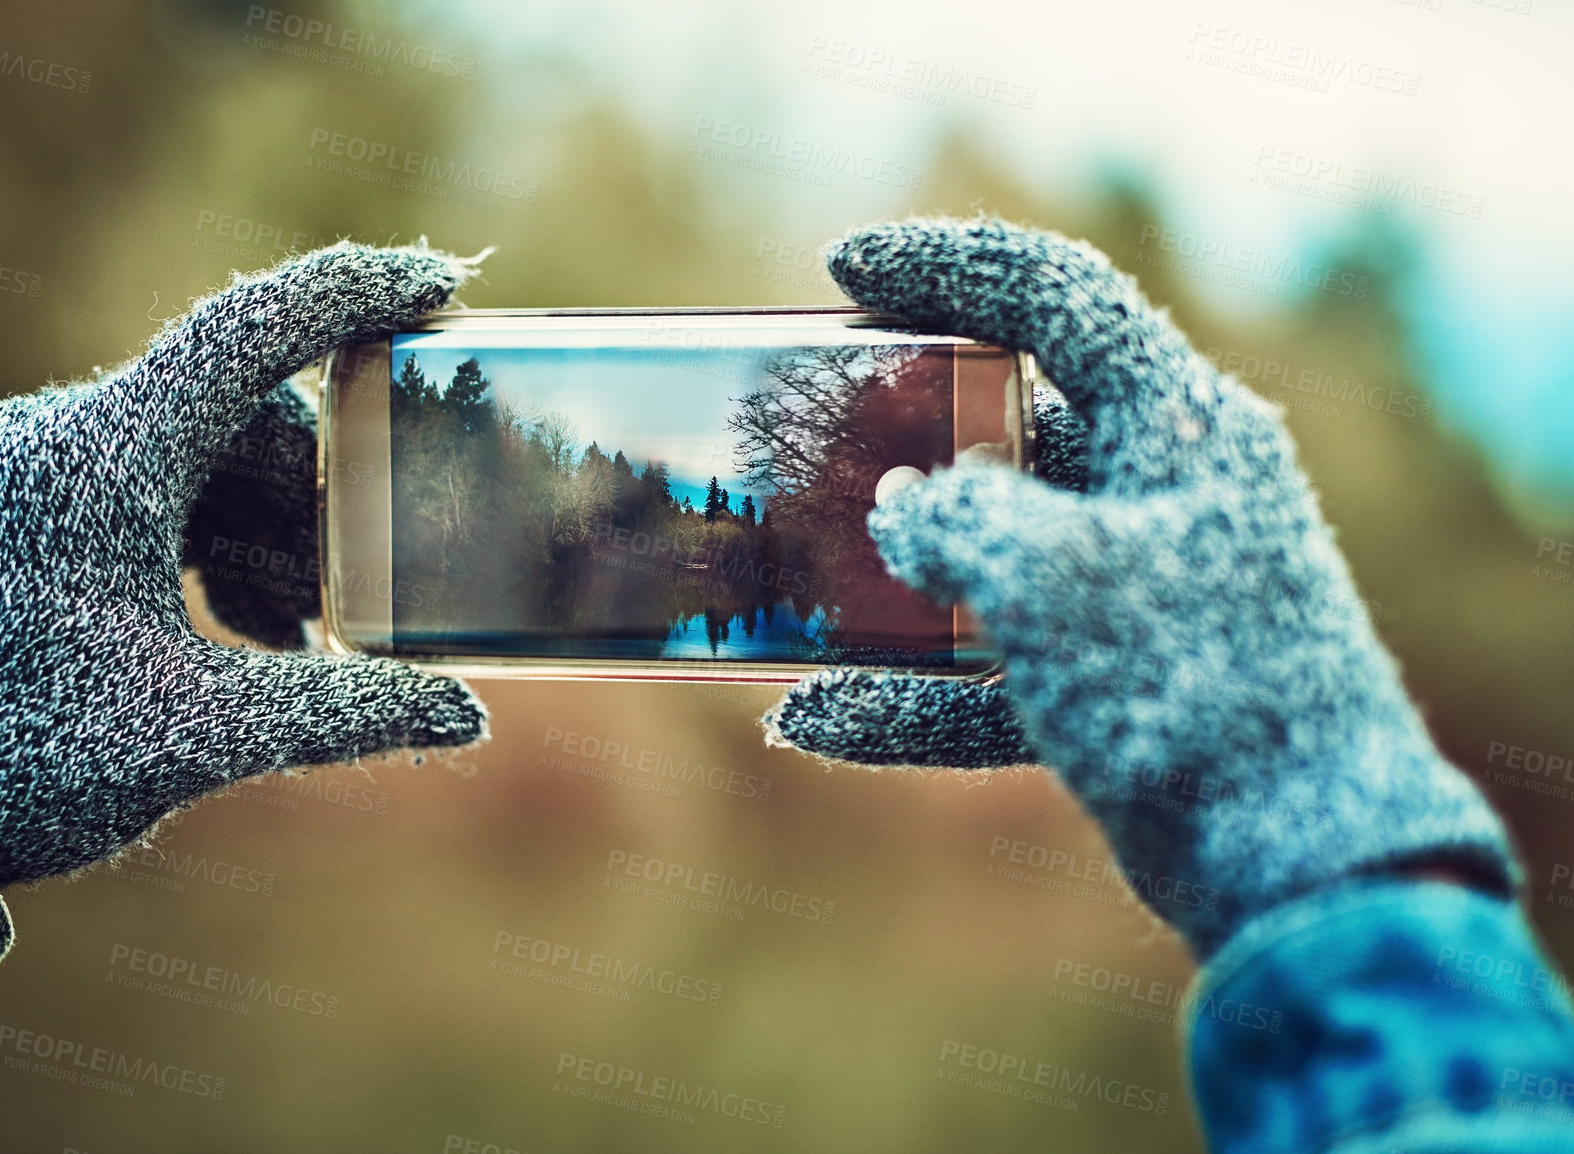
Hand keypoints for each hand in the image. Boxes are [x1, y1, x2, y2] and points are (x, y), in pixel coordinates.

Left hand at [0, 243, 486, 884]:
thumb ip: (345, 712)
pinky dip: (209, 540)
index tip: (439, 280)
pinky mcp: (17, 502)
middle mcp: (56, 437)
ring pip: (197, 455)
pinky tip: (235, 628)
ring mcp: (29, 465)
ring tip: (290, 637)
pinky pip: (147, 486)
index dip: (351, 294)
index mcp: (99, 464)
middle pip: (238, 418)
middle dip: (312, 500)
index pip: (247, 332)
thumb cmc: (19, 765)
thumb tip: (465, 714)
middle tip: (353, 592)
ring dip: (264, 532)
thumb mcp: (202, 735)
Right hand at [765, 217, 1513, 956]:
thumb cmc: (1180, 682)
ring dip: (885, 576)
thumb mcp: (1044, 571)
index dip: (945, 267)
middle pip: (1007, 430)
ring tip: (783, 576)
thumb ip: (952, 516)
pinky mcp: (1114, 688)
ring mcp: (1136, 595)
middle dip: (895, 436)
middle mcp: (1160, 492)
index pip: (1054, 298)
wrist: (1294, 864)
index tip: (839, 269)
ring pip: (988, 556)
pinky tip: (810, 721)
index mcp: (1176, 421)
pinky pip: (991, 673)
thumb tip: (900, 510)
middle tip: (801, 431)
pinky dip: (909, 696)